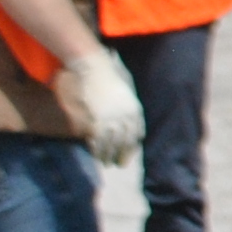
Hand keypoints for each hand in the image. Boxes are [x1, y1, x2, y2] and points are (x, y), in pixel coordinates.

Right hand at [68, 50, 144, 166]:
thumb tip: (128, 117)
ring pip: (111, 144)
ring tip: (106, 163)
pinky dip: (97, 150)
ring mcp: (111, 119)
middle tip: (119, 165)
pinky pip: (98, 140)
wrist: (94, 67)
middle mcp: (126, 117)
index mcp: (135, 109)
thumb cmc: (109, 74)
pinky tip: (96, 155)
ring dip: (108, 155)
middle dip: (123, 155)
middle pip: (125, 142)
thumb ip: (127, 104)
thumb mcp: (126, 90)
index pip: (137, 133)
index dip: (133, 145)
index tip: (129, 153)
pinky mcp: (96, 120)